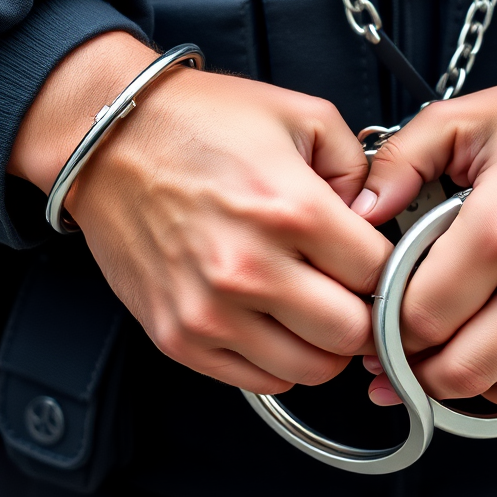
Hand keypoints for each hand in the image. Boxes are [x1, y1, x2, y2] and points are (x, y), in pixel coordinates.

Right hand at [9, 32, 392, 393]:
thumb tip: (378, 220)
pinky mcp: (179, 336)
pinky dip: (278, 358)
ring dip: (322, 342)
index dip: (386, 267)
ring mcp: (210, 311)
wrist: (110, 140)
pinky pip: (260, 381)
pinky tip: (271, 318)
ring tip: (309, 303)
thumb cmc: (199, 123)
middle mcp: (249, 268)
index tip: (372, 259)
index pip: (379, 275)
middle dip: (361, 310)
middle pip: (352, 334)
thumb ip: (359, 168)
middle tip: (347, 287)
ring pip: (311, 369)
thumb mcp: (300, 115)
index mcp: (290, 209)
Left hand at [352, 57, 496, 408]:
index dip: (383, 324)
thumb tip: (360, 212)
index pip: (420, 316)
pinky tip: (483, 350)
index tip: (374, 314)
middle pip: (454, 367)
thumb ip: (399, 163)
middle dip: (410, 362)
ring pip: (494, 388)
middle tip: (393, 344)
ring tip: (435, 348)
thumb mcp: (463, 119)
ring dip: (454, 377)